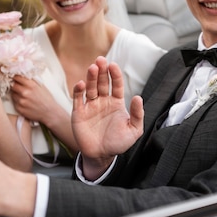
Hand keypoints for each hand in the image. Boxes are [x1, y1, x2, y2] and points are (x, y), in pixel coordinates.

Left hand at [10, 75, 56, 122]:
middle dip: (15, 85)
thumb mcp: (41, 86)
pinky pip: (14, 102)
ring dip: (16, 93)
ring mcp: (21, 101)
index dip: (15, 77)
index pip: (17, 77)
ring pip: (13, 94)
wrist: (50, 112)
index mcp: (31, 85)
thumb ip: (31, 80)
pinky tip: (24, 102)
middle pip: (13, 85)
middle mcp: (25, 92)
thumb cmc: (46, 98)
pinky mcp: (19, 108)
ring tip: (23, 96)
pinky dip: (17, 101)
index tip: (15, 78)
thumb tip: (22, 75)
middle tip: (18, 86)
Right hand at [72, 56, 143, 178]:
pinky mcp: (79, 113)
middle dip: (102, 71)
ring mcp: (90, 106)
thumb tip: (138, 97)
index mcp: (116, 103)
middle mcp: (103, 101)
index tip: (113, 66)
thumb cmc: (118, 143)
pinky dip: (78, 91)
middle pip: (102, 83)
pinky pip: (78, 99)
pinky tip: (81, 84)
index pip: (116, 85)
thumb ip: (138, 115)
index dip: (115, 75)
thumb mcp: (134, 131)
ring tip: (93, 68)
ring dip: (91, 77)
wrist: (101, 156)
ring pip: (90, 88)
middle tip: (101, 60)